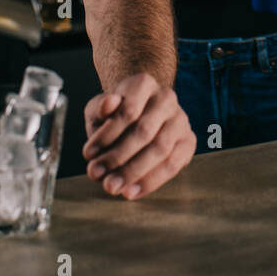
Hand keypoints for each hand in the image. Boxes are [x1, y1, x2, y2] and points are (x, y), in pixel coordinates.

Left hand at [82, 73, 195, 199]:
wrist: (140, 112)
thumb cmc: (116, 113)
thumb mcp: (100, 108)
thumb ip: (99, 108)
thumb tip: (108, 105)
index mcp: (143, 84)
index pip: (128, 110)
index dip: (107, 135)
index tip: (88, 154)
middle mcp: (166, 98)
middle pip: (144, 131)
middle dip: (117, 157)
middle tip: (97, 175)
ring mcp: (181, 120)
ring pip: (160, 150)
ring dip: (133, 172)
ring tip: (113, 186)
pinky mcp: (188, 141)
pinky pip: (173, 165)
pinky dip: (151, 181)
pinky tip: (132, 191)